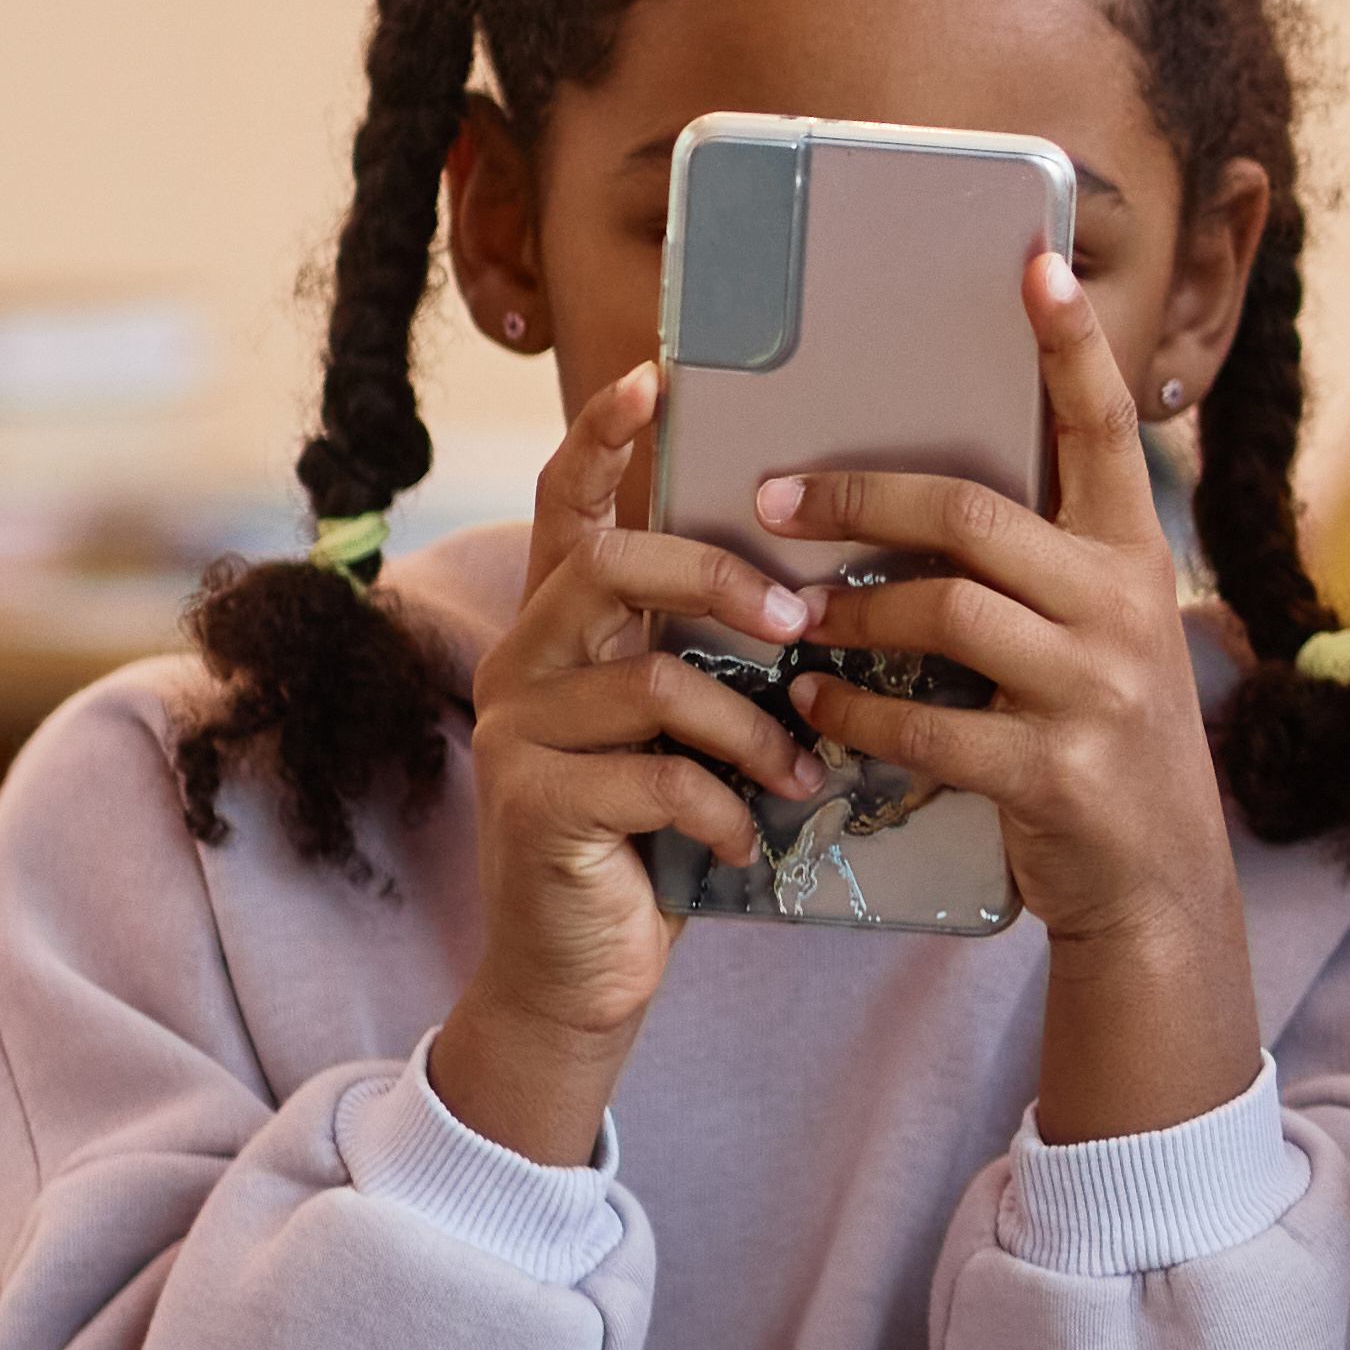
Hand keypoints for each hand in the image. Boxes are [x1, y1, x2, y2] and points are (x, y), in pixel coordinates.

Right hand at [429, 360, 835, 1158]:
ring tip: (801, 772)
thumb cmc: (660, 838)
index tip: (659, 376)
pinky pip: (654, 777)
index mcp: (566, 628)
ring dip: (751, 728)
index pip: (571, 504)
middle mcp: (523, 660)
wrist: (585, 973)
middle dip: (718, 582)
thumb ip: (724, 662)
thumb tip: (832, 594)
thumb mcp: (695, 732)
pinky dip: (725, 806)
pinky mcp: (531, 805)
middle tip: (800, 621)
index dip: (606, 438)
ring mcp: (516, 731)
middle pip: (611, 567)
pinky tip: (749, 838)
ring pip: (649, 682)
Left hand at [759, 241, 1251, 1136]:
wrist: (1157, 882)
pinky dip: (855, 712)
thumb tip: (915, 489)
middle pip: (976, 516)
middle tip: (773, 493)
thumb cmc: (1098, 735)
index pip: (1106, 429)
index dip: (1072, 346)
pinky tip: (813, 704)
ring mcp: (1095, 691)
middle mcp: (1124, 608)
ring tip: (788, 615)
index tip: (1035, 263)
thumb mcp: (1096, 634)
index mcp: (1133, 556)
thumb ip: (1036, 562)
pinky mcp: (1055, 772)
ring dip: (846, 612)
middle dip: (860, 495)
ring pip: (942, 615)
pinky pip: (927, 725)